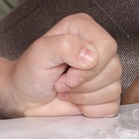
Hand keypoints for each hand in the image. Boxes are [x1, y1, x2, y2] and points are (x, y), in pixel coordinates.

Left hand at [0, 13, 122, 117]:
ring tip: (65, 90)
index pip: (107, 46)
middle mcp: (98, 47)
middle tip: (62, 83)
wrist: (24, 96)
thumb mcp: (41, 52)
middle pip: (114, 69)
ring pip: (114, 88)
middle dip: (83, 84)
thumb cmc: (30, 71)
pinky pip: (112, 105)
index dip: (89, 67)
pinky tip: (76, 101)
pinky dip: (91, 109)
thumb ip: (65, 46)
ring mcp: (104, 71)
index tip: (66, 74)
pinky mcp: (105, 93)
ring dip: (84, 97)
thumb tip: (91, 57)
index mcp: (85, 29)